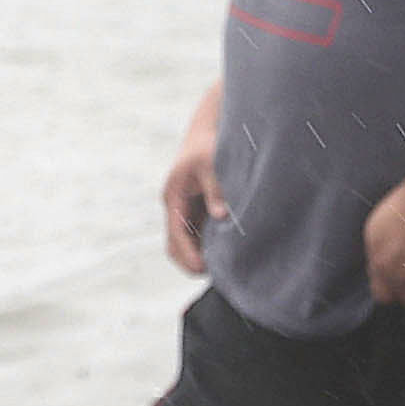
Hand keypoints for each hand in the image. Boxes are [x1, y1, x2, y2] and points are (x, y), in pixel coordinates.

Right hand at [161, 93, 226, 274]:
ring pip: (189, 241)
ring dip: (202, 255)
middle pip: (178, 244)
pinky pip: (201, 232)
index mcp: (174, 197)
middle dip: (192, 262)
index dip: (188, 255)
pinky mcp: (200, 206)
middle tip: (218, 277)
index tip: (203, 270)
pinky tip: (230, 253)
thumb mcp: (211, 164)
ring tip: (226, 271)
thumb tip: (222, 215)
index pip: (176, 236)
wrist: (211, 127)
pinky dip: (210, 244)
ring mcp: (187, 207)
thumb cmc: (210, 144)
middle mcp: (177, 205)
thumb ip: (216, 189)